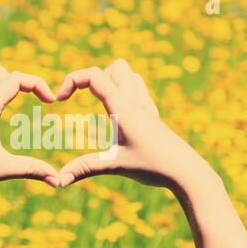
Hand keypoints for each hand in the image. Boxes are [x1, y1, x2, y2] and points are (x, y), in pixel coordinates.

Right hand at [56, 59, 213, 192]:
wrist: (187, 172)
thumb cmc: (154, 166)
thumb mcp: (115, 165)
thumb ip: (85, 169)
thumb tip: (58, 180)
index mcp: (123, 107)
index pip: (94, 75)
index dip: (72, 80)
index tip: (59, 99)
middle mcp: (136, 101)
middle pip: (115, 66)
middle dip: (93, 77)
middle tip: (82, 100)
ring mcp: (147, 106)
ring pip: (129, 75)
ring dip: (110, 82)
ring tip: (99, 105)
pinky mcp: (153, 116)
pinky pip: (137, 90)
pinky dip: (122, 93)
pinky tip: (117, 117)